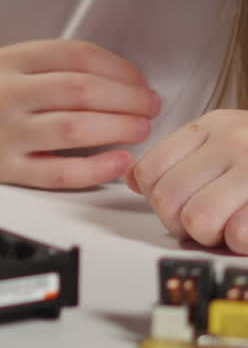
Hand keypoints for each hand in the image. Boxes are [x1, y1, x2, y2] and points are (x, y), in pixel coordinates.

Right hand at [0, 39, 160, 188]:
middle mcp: (4, 93)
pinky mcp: (5, 171)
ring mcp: (4, 134)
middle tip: (151, 104)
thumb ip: (52, 66)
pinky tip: (120, 161)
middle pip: (80, 89)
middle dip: (127, 97)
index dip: (118, 67)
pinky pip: (60, 171)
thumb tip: (121, 76)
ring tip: (142, 128)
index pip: (75, 54)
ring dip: (119, 127)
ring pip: (74, 128)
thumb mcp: (6, 68)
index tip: (140, 79)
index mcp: (8, 59)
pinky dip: (96, 167)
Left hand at [126, 109, 247, 251]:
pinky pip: (236, 235)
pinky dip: (237, 243)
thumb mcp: (224, 139)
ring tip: (223, 227)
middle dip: (179, 223)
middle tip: (201, 223)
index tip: (174, 205)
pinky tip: (244, 231)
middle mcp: (230, 142)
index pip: (151, 168)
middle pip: (167, 198)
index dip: (155, 198)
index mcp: (210, 127)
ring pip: (196, 219)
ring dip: (208, 236)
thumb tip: (134, 180)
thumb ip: (181, 155)